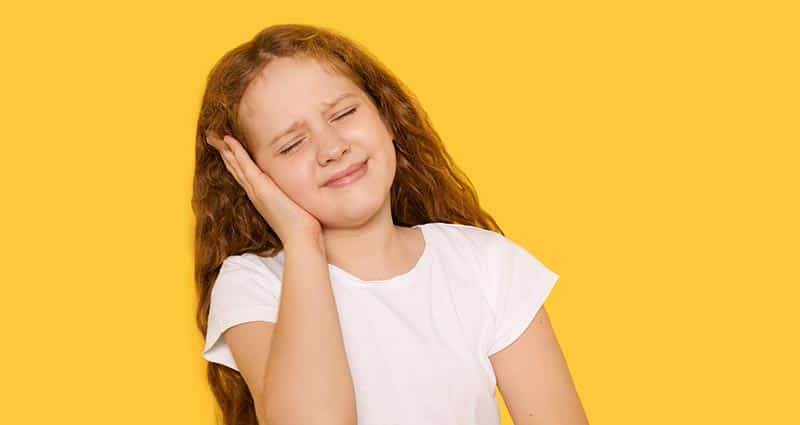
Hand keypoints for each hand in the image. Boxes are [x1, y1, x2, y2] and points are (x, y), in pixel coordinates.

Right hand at [205, 131, 322, 245]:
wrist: (301, 238)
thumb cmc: (302, 225)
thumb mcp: (294, 205)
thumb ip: (291, 196)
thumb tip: (299, 190)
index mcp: (261, 196)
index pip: (244, 174)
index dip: (234, 161)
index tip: (226, 148)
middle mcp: (255, 192)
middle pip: (235, 168)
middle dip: (224, 153)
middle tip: (212, 139)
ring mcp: (256, 190)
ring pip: (236, 165)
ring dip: (225, 150)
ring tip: (213, 137)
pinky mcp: (261, 188)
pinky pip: (246, 165)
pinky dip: (236, 152)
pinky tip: (229, 141)